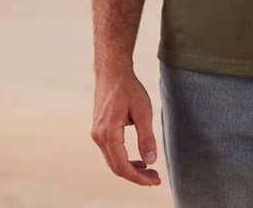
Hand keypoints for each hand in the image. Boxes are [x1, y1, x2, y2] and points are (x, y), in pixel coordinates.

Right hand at [91, 69, 160, 185]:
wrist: (112, 72)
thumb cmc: (128, 88)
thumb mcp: (143, 111)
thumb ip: (146, 137)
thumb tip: (151, 160)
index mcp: (108, 134)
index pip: (123, 166)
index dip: (139, 178)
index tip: (155, 181)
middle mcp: (99, 137)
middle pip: (116, 167)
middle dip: (136, 176)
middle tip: (155, 178)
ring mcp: (97, 134)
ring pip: (112, 160)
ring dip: (130, 168)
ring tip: (149, 170)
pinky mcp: (99, 130)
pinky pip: (111, 151)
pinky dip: (124, 158)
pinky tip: (138, 158)